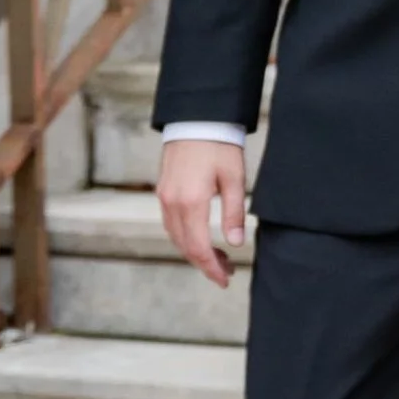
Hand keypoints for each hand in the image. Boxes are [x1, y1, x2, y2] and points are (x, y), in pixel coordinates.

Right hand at [158, 137, 244, 284]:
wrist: (197, 118)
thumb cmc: (219, 146)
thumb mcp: (234, 179)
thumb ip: (234, 213)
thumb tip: (235, 244)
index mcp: (191, 202)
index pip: (198, 248)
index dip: (211, 268)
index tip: (225, 279)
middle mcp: (172, 203)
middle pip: (184, 246)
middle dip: (205, 263)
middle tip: (226, 272)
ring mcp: (164, 197)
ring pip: (175, 237)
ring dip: (194, 251)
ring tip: (218, 257)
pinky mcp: (163, 191)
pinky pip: (170, 223)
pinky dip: (185, 237)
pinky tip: (200, 238)